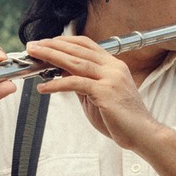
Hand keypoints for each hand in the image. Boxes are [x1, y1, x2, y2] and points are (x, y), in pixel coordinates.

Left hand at [26, 35, 157, 149]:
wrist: (143, 134)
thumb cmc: (121, 119)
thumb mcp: (98, 95)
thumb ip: (83, 82)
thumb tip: (62, 72)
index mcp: (113, 65)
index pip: (86, 44)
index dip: (64, 41)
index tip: (46, 42)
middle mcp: (113, 67)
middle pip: (78, 49)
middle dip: (52, 45)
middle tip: (33, 45)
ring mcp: (110, 78)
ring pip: (75, 62)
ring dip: (51, 56)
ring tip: (34, 55)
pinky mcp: (105, 92)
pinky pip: (76, 83)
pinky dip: (57, 84)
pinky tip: (44, 87)